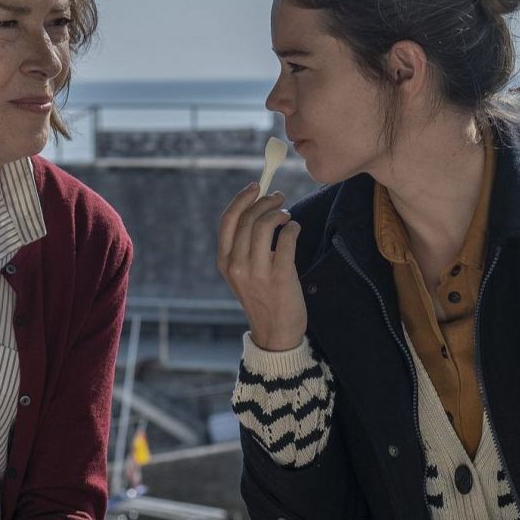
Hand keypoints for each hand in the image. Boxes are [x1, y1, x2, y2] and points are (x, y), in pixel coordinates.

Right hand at [218, 183, 305, 350]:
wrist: (275, 333)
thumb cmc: (262, 298)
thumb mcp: (242, 274)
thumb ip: (243, 247)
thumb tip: (256, 209)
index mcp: (225, 262)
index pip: (228, 220)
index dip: (242, 199)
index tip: (256, 187)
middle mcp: (237, 266)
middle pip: (248, 219)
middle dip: (265, 202)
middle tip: (279, 198)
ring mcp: (257, 272)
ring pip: (265, 225)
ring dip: (280, 213)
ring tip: (287, 216)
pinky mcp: (279, 276)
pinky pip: (286, 239)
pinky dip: (292, 228)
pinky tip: (295, 229)